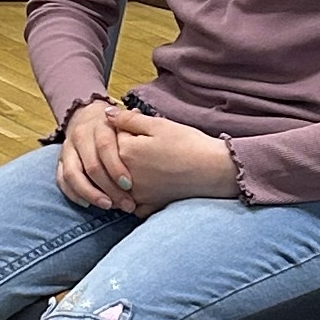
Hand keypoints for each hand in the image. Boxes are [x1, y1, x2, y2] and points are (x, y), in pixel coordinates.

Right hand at [57, 97, 138, 211]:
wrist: (87, 116)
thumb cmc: (115, 126)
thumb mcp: (127, 122)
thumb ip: (135, 127)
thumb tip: (146, 134)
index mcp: (99, 125)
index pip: (106, 147)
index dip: (116, 167)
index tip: (129, 185)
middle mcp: (81, 136)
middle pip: (91, 165)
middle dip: (109, 188)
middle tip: (125, 204)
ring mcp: (68, 148)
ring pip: (73, 174)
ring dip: (90, 193)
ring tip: (107, 206)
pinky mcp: (61, 160)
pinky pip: (61, 179)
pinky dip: (73, 193)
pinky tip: (87, 204)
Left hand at [104, 111, 239, 209]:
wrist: (214, 169)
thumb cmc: (188, 144)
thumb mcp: (158, 124)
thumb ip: (128, 119)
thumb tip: (106, 114)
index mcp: (126, 152)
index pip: (112, 137)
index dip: (126, 128)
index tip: (142, 126)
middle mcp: (125, 176)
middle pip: (112, 160)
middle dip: (125, 148)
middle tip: (150, 143)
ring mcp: (136, 193)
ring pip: (118, 182)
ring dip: (123, 172)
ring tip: (148, 162)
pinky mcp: (148, 205)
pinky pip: (132, 202)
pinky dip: (134, 194)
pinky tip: (147, 184)